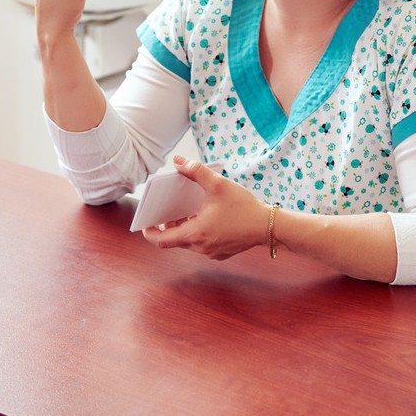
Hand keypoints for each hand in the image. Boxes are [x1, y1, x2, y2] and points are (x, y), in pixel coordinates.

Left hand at [145, 157, 269, 260]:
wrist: (270, 227)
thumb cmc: (244, 207)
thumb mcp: (218, 185)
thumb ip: (196, 171)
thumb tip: (177, 162)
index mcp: (195, 234)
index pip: (162, 241)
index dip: (150, 233)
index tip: (145, 225)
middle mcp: (201, 247)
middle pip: (176, 240)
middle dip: (170, 225)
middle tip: (168, 210)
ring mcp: (212, 252)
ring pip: (190, 242)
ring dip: (186, 228)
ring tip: (189, 211)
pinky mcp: (222, 253)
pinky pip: (203, 244)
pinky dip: (200, 232)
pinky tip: (207, 218)